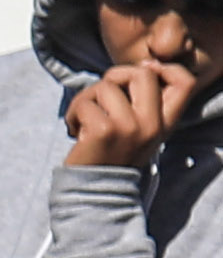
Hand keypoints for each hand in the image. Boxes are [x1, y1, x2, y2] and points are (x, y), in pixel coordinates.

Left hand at [65, 57, 197, 171]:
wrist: (95, 192)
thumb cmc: (111, 155)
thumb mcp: (139, 129)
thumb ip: (143, 102)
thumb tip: (144, 65)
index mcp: (164, 123)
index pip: (185, 82)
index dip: (165, 68)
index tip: (142, 74)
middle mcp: (152, 124)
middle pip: (142, 73)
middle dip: (115, 76)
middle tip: (100, 96)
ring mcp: (129, 126)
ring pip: (106, 85)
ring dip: (85, 98)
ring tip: (82, 119)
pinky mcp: (103, 130)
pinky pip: (84, 103)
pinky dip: (72, 114)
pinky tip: (74, 132)